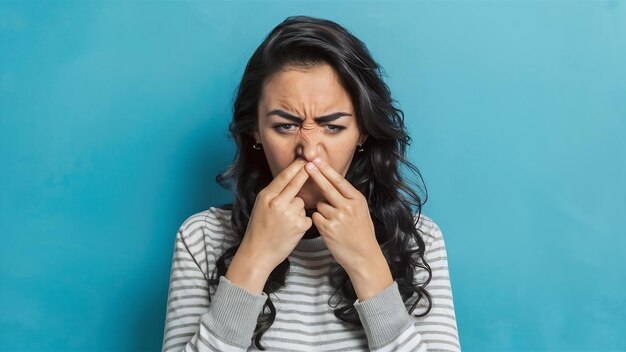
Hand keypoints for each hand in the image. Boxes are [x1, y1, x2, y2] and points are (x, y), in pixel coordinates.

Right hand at [234, 158, 312, 277]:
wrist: (258, 253)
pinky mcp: (299, 226)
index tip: (303, 158)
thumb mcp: (260, 206)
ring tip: (286, 221)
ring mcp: (289, 215)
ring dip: (298, 209)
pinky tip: (292, 229)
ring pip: (301, 202)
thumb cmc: (259, 229)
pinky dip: (302, 221)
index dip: (295, 166)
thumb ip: (273, 193)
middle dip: (305, 174)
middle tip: (314, 164)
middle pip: (296, 184)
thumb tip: (288, 179)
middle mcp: (278, 203)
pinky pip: (306, 216)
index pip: (284, 177)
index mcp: (266, 197)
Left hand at [303, 157, 383, 273]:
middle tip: (306, 164)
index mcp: (357, 200)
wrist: (364, 256)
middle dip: (316, 175)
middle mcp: (348, 207)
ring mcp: (338, 218)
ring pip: (320, 204)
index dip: (327, 170)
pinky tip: (327, 227)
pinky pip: (316, 217)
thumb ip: (348, 198)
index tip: (317, 160)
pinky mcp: (328, 229)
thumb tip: (332, 183)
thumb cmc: (361, 233)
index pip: (339, 181)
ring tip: (333, 221)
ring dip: (321, 209)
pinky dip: (318, 220)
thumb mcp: (361, 211)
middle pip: (327, 187)